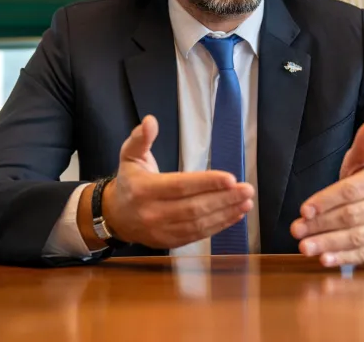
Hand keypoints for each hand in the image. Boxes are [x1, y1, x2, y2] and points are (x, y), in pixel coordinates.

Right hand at [99, 115, 254, 248]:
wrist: (116, 216)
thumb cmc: (130, 181)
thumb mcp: (130, 155)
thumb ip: (140, 138)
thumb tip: (150, 121)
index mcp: (143, 190)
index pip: (180, 186)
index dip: (206, 183)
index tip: (230, 178)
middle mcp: (152, 213)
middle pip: (193, 208)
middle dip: (224, 199)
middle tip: (247, 189)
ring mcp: (161, 231)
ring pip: (198, 224)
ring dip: (226, 213)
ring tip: (246, 202)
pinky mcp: (170, 242)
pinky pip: (198, 235)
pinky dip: (219, 226)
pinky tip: (235, 215)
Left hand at [290, 122, 363, 266]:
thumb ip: (363, 148)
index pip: (351, 191)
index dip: (325, 201)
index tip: (303, 210)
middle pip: (351, 216)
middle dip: (320, 224)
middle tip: (295, 230)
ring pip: (357, 237)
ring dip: (328, 243)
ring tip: (304, 247)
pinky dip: (343, 258)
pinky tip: (324, 260)